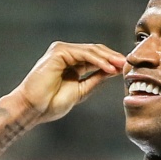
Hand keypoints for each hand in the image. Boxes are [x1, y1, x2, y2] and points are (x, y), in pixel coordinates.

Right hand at [1, 42, 125, 122]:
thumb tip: (113, 71)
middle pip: (95, 51)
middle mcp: (67, 54)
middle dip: (113, 57)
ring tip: (121, 66)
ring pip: (91, 51)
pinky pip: (83, 54)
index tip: (126, 69)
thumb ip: (95, 79)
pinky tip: (108, 68)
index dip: (111, 62)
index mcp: (72, 63)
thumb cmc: (51, 103)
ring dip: (108, 58)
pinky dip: (97, 60)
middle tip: (128, 64)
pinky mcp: (58, 52)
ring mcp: (62, 51)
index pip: (96, 57)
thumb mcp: (81, 90)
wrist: (33, 109)